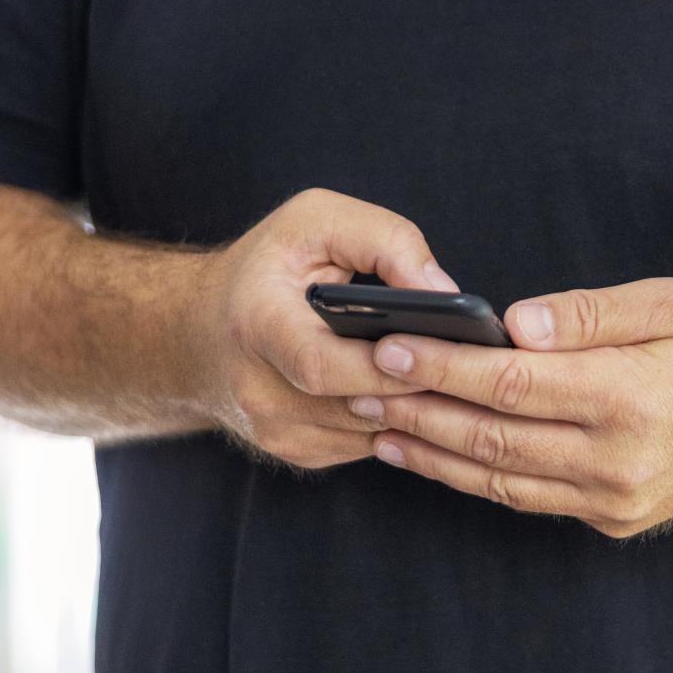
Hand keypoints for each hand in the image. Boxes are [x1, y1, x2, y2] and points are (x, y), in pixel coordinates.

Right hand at [194, 189, 458, 468]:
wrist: (200, 330)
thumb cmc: (267, 268)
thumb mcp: (316, 221)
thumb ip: (384, 242)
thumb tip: (445, 292)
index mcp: (256, 325)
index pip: (321, 365)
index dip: (384, 364)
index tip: (436, 345)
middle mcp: (258, 390)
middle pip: (357, 405)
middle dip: (418, 385)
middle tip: (472, 363)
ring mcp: (276, 431)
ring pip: (371, 431)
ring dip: (416, 407)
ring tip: (455, 372)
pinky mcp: (297, 451)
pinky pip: (366, 442)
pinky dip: (395, 417)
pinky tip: (414, 388)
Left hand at [349, 278, 672, 536]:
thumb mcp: (671, 305)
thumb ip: (590, 316)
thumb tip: (514, 324)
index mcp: (630, 398)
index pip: (510, 385)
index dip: (442, 367)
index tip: (390, 346)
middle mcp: (618, 460)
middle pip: (492, 437)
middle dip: (417, 411)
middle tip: (357, 386)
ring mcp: (614, 499)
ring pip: (500, 478)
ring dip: (431, 454)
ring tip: (375, 426)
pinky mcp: (614, 519)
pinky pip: (529, 499)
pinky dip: (475, 478)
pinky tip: (435, 456)